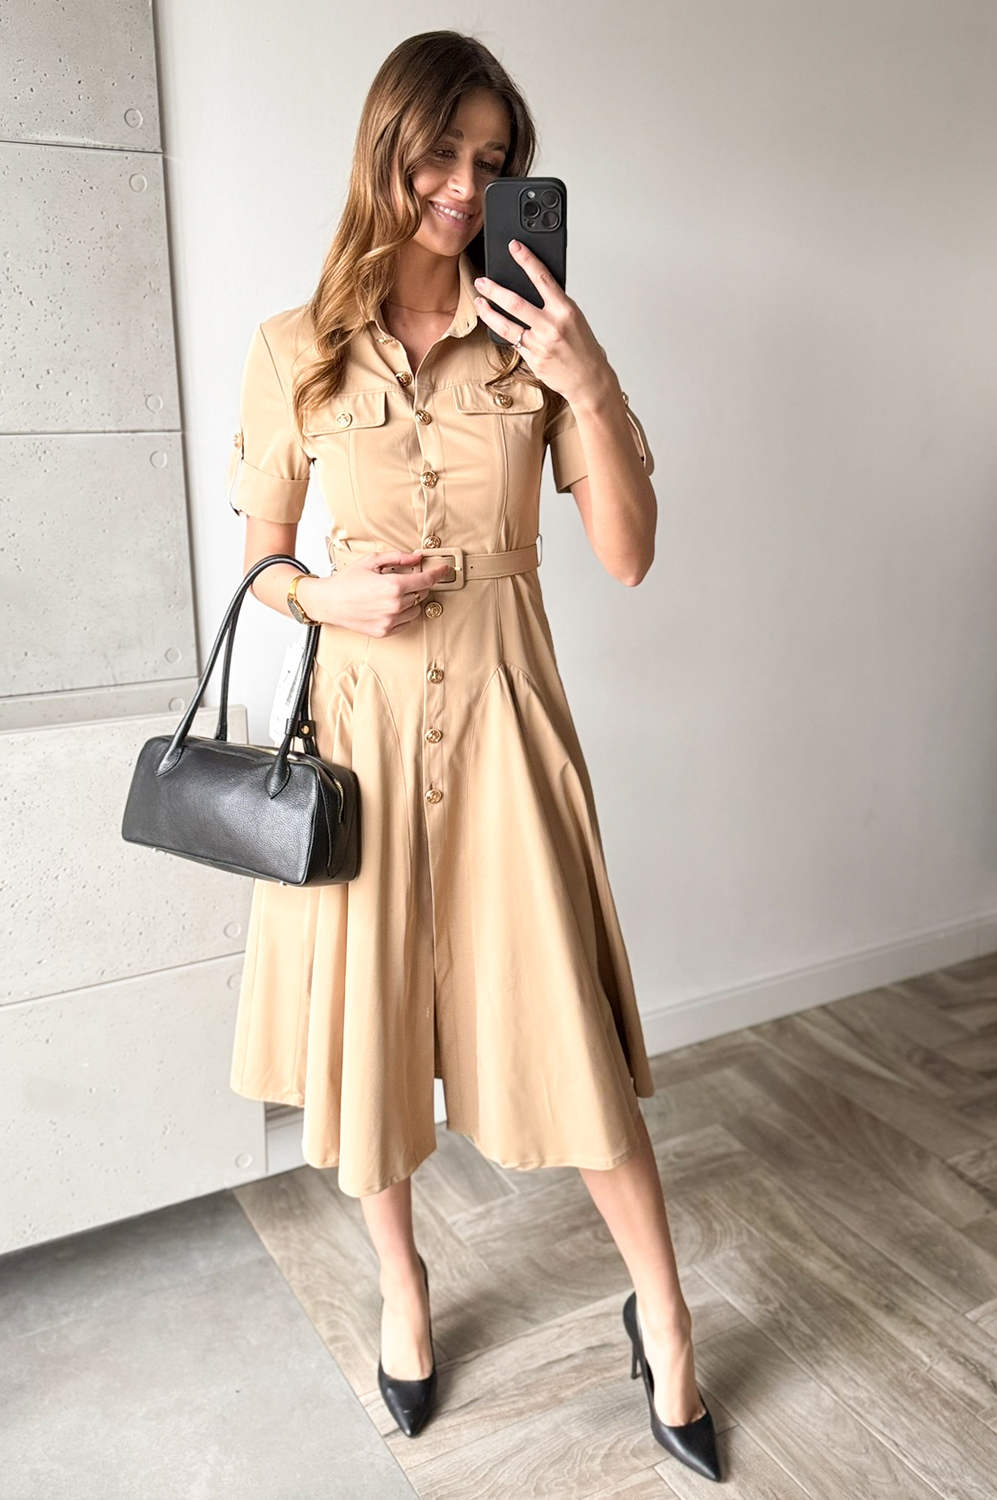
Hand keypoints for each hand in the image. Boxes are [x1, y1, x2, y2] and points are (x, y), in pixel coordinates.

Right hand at [309, 550, 451, 636]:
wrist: (329, 602)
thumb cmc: (347, 581)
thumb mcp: (372, 561)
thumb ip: (398, 558)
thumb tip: (417, 557)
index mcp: (393, 586)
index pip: (426, 580)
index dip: (438, 573)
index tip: (445, 570)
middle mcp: (394, 605)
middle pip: (422, 594)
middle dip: (418, 585)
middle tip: (403, 580)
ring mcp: (391, 621)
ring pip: (416, 609)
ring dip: (410, 600)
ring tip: (391, 594)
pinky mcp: (386, 632)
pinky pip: (406, 622)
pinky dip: (403, 613)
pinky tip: (388, 605)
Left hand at [473, 240, 610, 405]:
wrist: (588, 379)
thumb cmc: (583, 347)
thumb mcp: (574, 318)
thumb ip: (555, 304)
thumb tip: (534, 288)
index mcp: (565, 310)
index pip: (542, 278)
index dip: (526, 260)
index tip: (514, 247)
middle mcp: (552, 325)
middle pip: (516, 302)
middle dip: (494, 290)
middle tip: (482, 281)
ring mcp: (540, 344)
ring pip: (507, 324)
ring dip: (489, 311)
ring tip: (480, 301)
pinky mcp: (532, 358)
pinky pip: (511, 341)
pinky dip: (500, 330)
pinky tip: (492, 322)